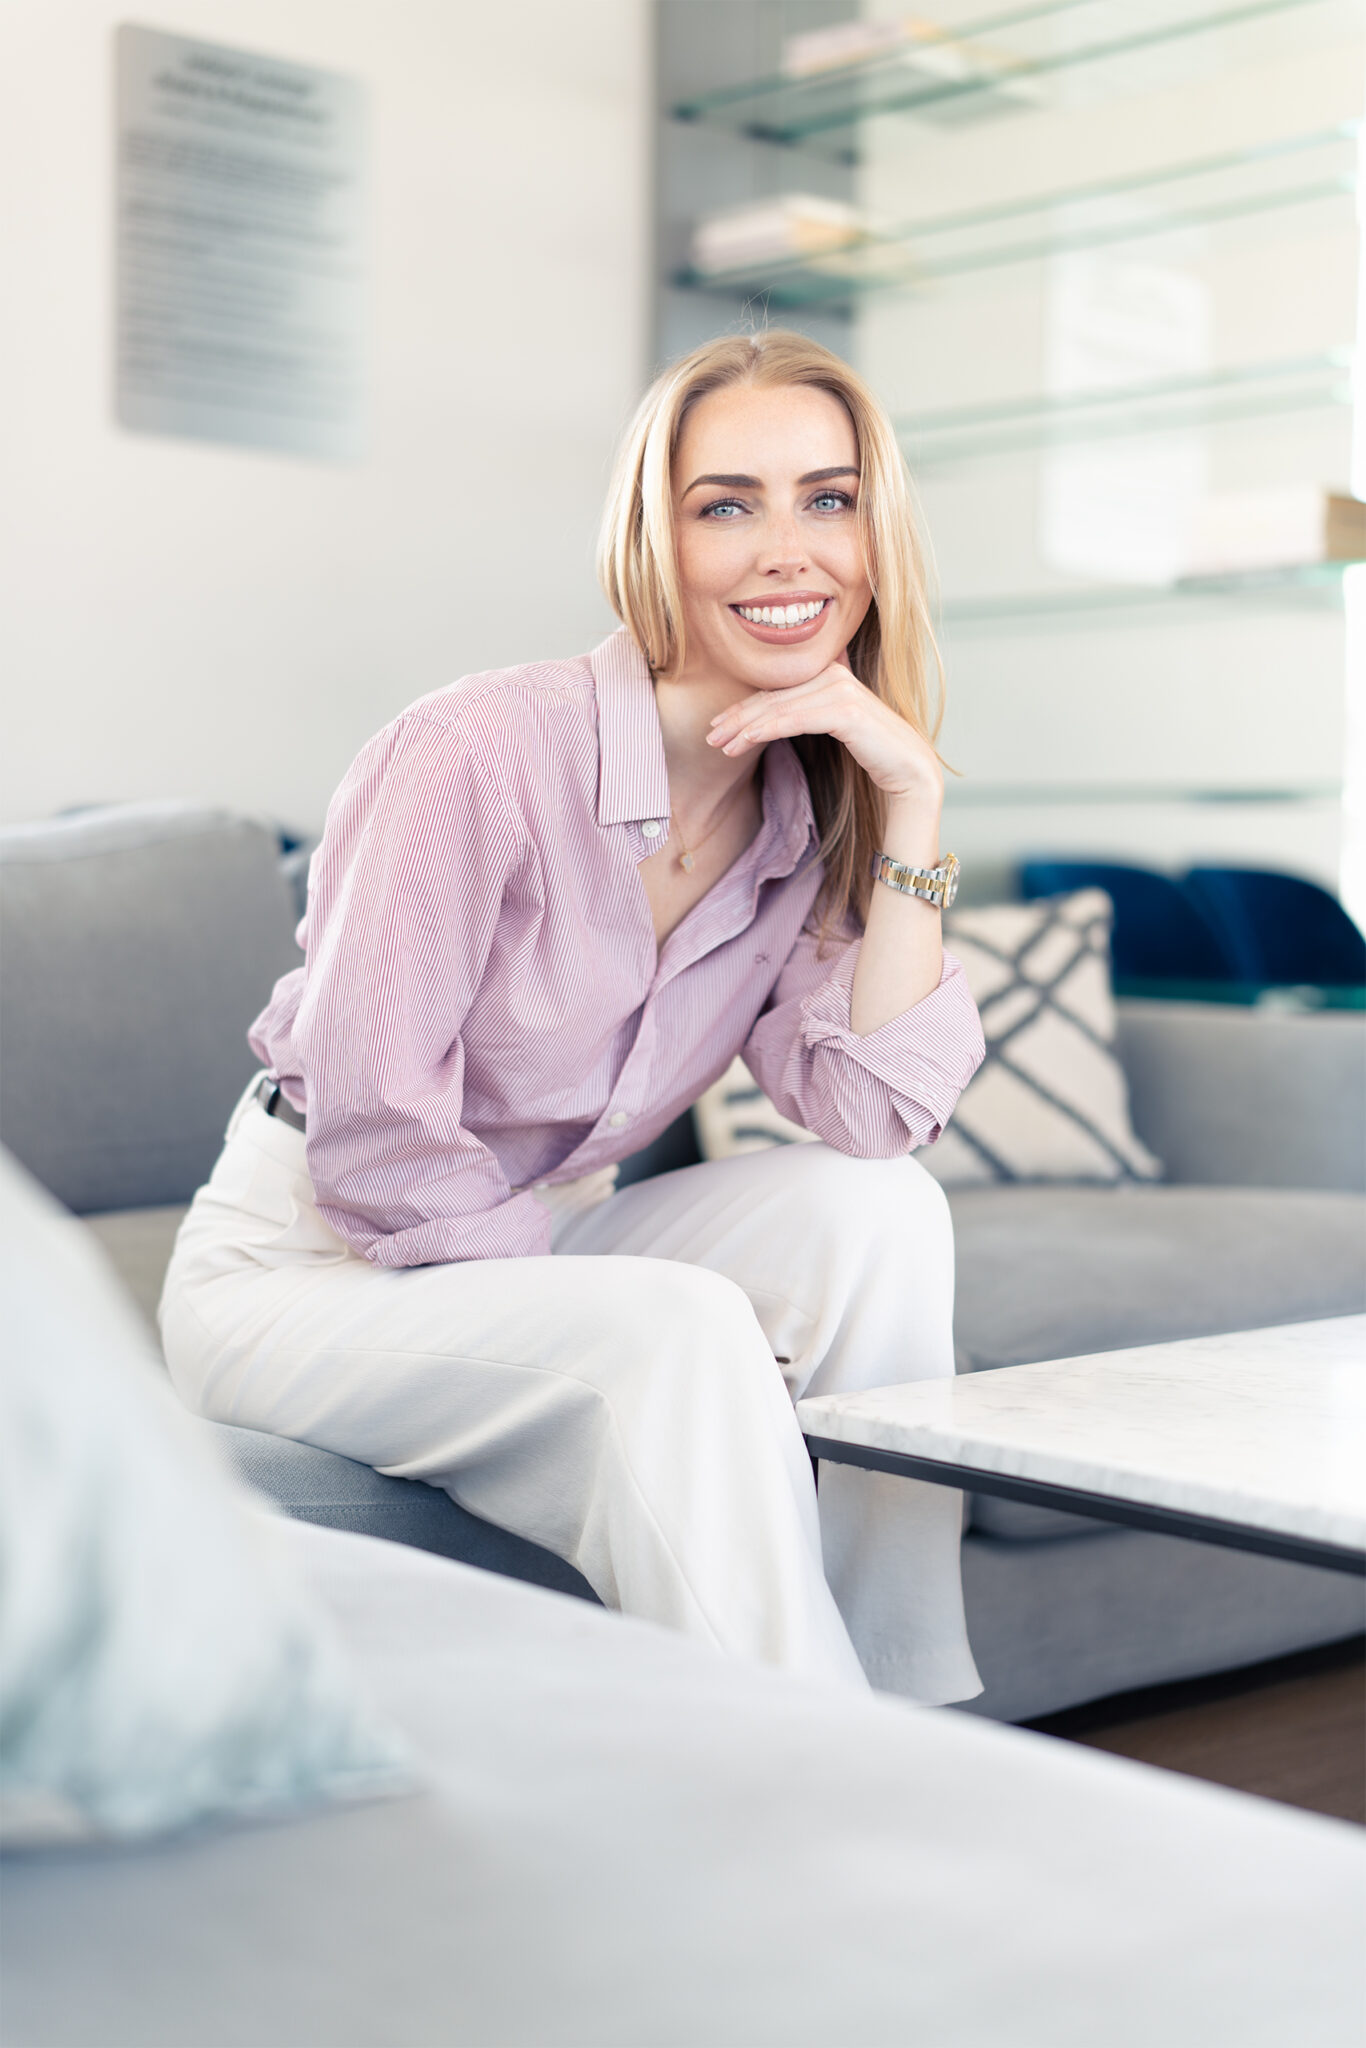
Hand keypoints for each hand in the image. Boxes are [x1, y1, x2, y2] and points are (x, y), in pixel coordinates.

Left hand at [705, 660, 941, 805]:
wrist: (909, 770)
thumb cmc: (872, 751)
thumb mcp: (834, 726)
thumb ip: (809, 712)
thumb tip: (773, 716)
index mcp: (830, 673)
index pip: (777, 690)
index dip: (744, 707)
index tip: (717, 725)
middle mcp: (835, 674)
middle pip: (774, 697)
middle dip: (737, 718)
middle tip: (709, 736)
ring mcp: (841, 689)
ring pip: (780, 708)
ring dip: (745, 727)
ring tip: (721, 745)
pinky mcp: (846, 710)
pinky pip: (795, 719)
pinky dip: (767, 729)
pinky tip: (745, 741)